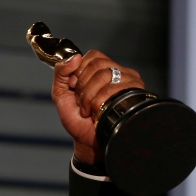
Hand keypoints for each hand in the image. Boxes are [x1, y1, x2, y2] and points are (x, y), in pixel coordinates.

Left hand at [52, 50, 143, 165]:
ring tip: (90, 108)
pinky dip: (98, 102)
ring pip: (104, 75)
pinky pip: (113, 88)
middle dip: (83, 85)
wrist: (87, 140)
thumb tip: (74, 57)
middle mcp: (116, 72)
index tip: (75, 87)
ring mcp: (127, 80)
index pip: (93, 55)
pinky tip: (98, 112)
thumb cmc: (76, 119)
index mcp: (100, 69)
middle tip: (82, 101)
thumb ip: (61, 73)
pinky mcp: (134, 92)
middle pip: (98, 64)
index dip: (80, 71)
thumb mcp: (61, 93)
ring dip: (89, 96)